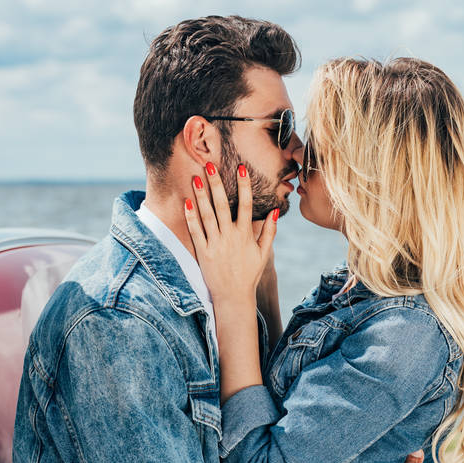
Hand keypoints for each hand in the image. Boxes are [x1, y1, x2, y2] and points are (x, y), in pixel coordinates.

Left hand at [184, 163, 277, 304]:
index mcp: (245, 235)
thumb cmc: (249, 274)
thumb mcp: (263, 253)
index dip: (244, 186)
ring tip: (196, 178)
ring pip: (207, 215)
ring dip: (201, 196)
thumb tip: (276, 210)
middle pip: (223, 205)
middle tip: (210, 165)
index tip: (241, 168)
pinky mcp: (203, 252)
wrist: (233, 296)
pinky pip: (195, 231)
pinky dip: (191, 217)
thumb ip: (270, 231)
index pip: (246, 205)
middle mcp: (230, 237)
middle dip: (217, 184)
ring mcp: (215, 244)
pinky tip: (187, 202)